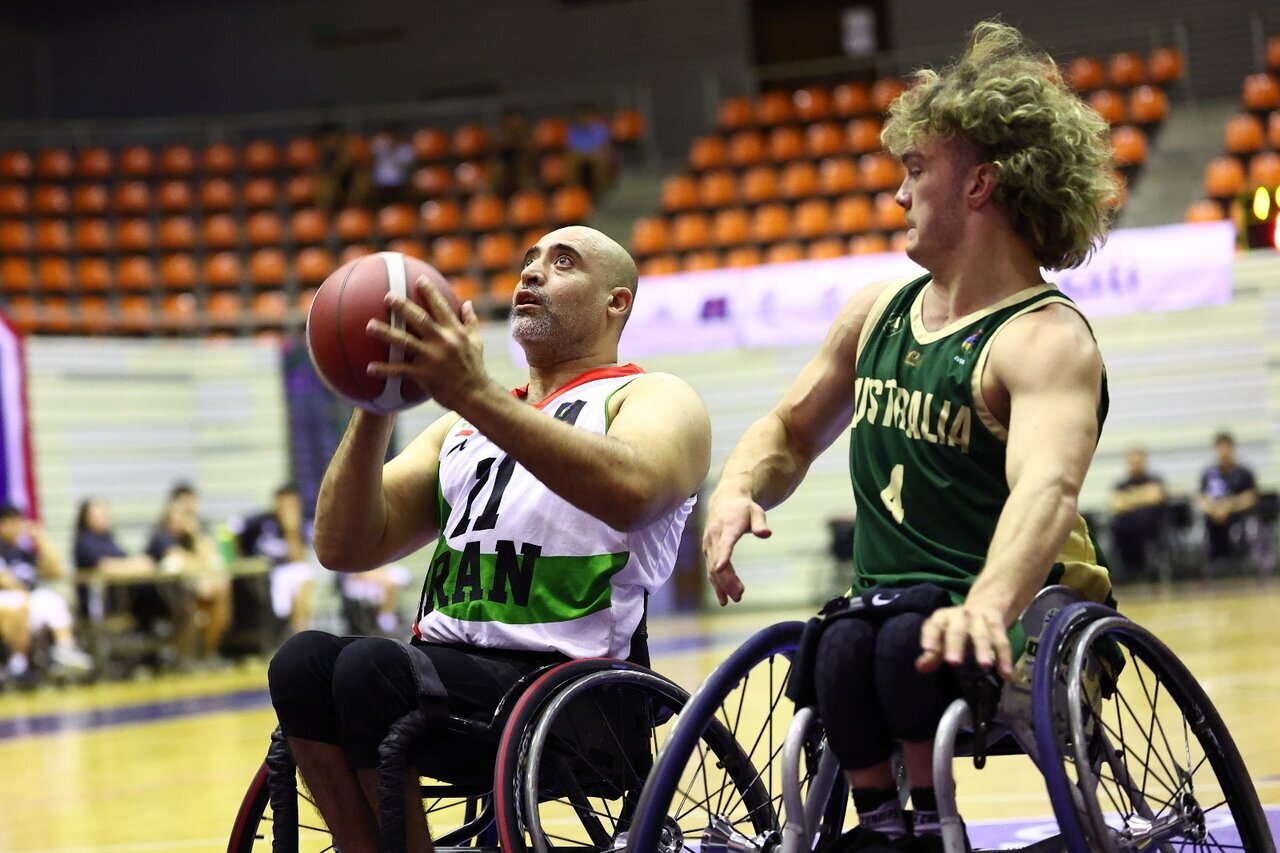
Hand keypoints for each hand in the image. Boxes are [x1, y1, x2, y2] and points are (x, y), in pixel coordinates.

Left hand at [367, 278, 490, 412]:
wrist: (475, 395)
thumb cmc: (475, 367)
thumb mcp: (477, 342)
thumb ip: (471, 321)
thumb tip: (468, 303)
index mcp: (456, 332)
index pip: (442, 307)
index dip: (430, 292)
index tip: (419, 279)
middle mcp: (443, 342)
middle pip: (419, 320)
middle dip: (403, 307)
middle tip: (387, 296)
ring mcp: (433, 358)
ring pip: (405, 342)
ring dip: (386, 333)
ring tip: (369, 326)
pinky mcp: (424, 376)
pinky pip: (400, 371)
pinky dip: (385, 370)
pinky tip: (369, 368)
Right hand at [702, 491, 770, 605]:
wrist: (725, 501)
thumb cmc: (744, 508)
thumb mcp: (756, 511)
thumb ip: (760, 523)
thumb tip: (766, 533)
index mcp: (727, 526)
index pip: (725, 542)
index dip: (723, 555)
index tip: (720, 568)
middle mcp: (714, 536)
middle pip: (718, 561)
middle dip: (727, 579)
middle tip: (740, 595)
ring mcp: (709, 545)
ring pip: (712, 569)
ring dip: (723, 585)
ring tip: (736, 599)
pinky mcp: (708, 551)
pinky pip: (710, 570)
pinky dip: (716, 585)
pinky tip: (723, 599)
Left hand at [917, 603, 1013, 679]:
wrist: (986, 604)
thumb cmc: (959, 628)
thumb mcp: (944, 639)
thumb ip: (932, 655)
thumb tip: (921, 668)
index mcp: (942, 618)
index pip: (933, 626)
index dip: (930, 636)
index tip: (927, 649)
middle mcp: (960, 616)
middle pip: (957, 630)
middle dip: (955, 645)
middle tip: (954, 663)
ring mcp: (980, 618)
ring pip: (981, 634)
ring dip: (983, 649)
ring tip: (985, 665)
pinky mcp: (997, 623)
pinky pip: (1001, 640)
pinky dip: (1004, 657)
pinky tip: (1006, 674)